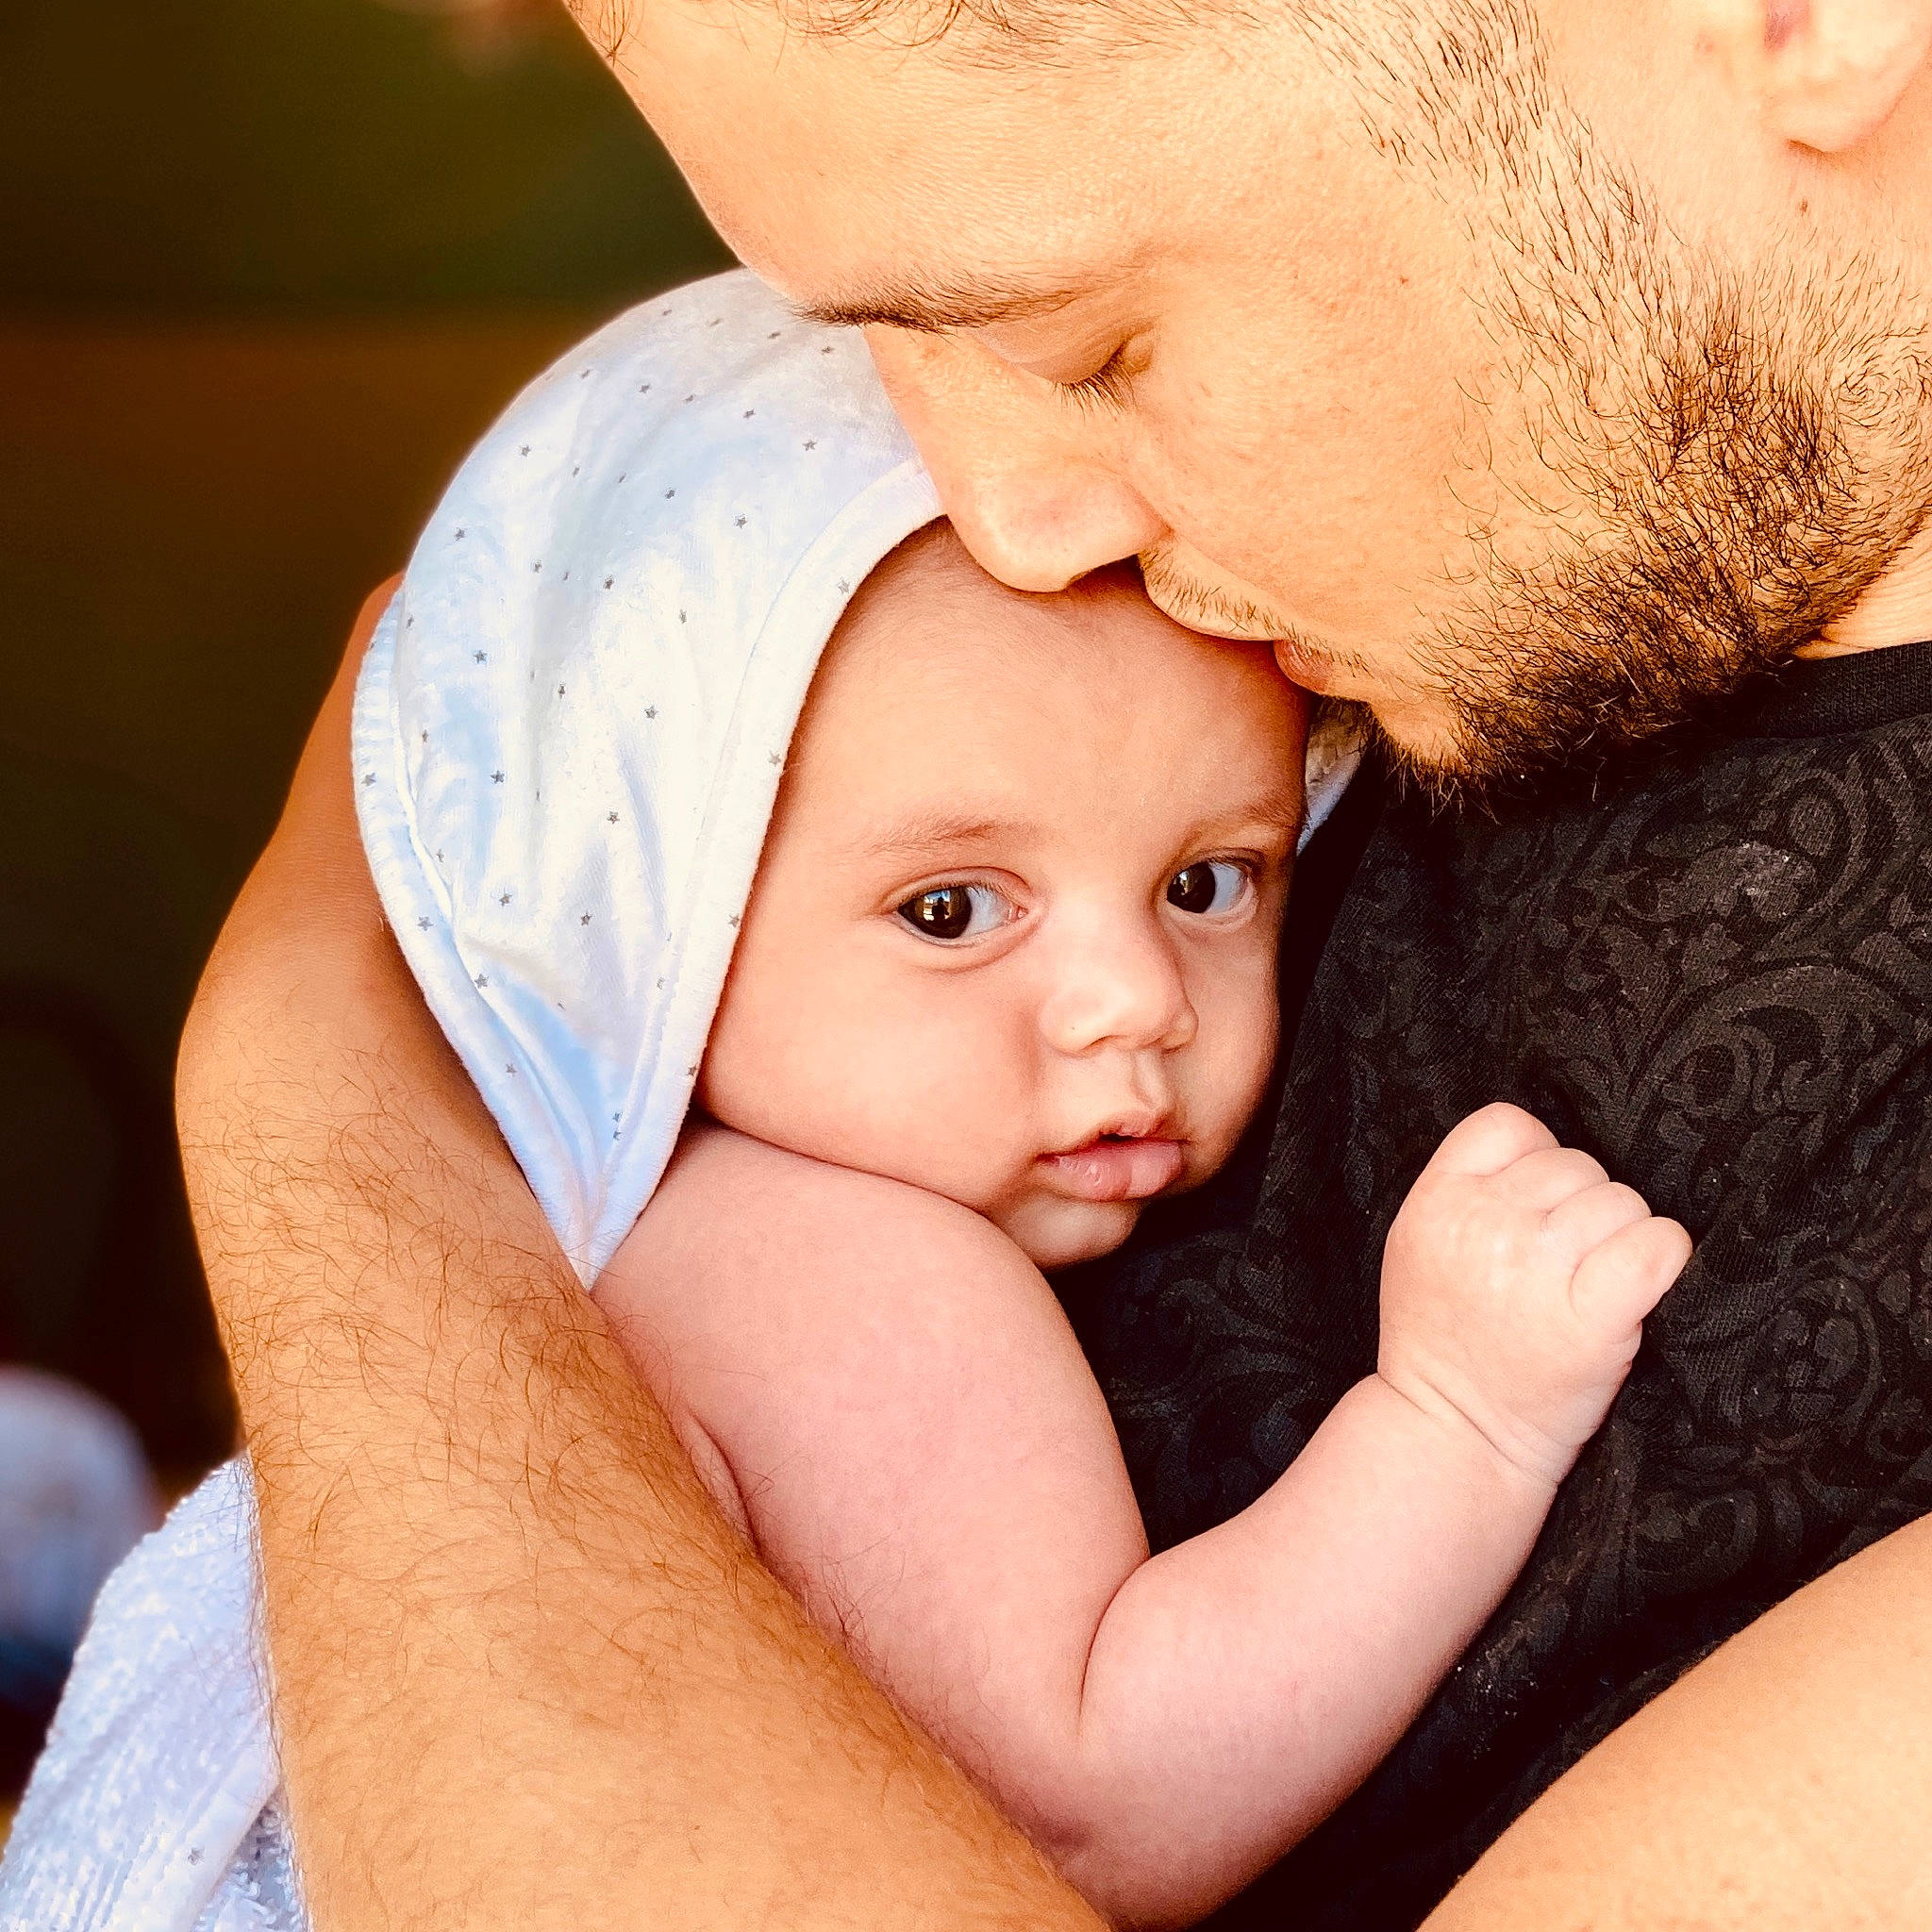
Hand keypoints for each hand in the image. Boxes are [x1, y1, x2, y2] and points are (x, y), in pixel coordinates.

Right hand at [1378, 1102, 1690, 1488]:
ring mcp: (1536, 1269)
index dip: (1536, 1158)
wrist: (1454, 1436)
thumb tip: (1546, 1154)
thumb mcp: (1418, 1248)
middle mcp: (1484, 1224)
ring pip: (1622, 1202)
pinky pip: (1656, 1245)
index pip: (1509, 1125)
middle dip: (1583, 1208)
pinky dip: (1665, 1258)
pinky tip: (1641, 1286)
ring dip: (1623, 1238)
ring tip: (1594, 1285)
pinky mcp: (1593, 1318)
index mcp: (1437, 1201)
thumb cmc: (1445, 1343)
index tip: (1538, 1208)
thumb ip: (1465, 1191)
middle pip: (1577, 1165)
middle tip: (1566, 1266)